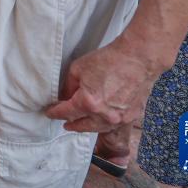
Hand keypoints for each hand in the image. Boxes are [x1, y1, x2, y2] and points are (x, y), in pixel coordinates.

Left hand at [44, 37, 160, 133]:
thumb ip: (68, 87)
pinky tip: (98, 122)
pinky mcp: (130, 117)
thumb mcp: (78, 69)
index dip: (55, 113)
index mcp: (88, 103)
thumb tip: (64, 97)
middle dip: (70, 123)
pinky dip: (102, 125)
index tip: (50, 112)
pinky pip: (112, 126)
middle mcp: (103, 115)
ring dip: (86, 127)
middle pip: (81, 125)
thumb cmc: (110, 60)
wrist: (138, 59)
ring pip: (97, 128)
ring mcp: (119, 118)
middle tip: (63, 123)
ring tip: (78, 125)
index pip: (65, 113)